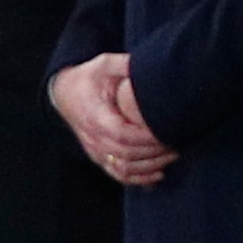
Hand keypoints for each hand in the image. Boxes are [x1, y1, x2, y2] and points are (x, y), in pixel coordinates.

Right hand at [53, 51, 174, 187]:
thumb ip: (127, 65)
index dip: (146, 137)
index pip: (122, 134)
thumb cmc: (88, 79)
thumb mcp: (105, 64)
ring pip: (124, 169)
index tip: (168, 131)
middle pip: (126, 154)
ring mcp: (95, 150)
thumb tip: (154, 63)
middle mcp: (93, 137)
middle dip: (155, 152)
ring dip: (151, 166)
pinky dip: (140, 179)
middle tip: (178, 143)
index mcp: (95, 115)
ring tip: (173, 155)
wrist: (64, 95)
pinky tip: (159, 175)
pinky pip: (119, 175)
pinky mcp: (99, 158)